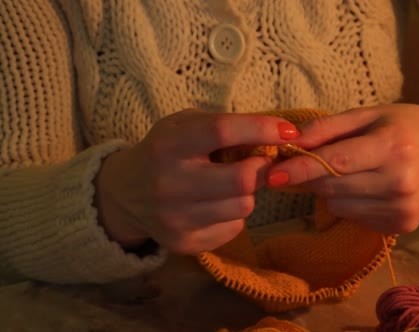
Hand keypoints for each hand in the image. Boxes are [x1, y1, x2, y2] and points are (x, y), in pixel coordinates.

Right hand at [93, 109, 299, 253]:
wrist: (124, 194)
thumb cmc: (164, 151)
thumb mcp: (183, 125)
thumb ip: (222, 126)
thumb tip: (275, 135)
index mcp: (168, 145)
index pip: (221, 132)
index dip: (260, 129)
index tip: (288, 130)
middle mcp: (168, 184)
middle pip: (241, 180)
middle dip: (260, 168)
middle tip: (259, 161)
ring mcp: (174, 218)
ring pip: (243, 206)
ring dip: (248, 192)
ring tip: (231, 183)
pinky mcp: (183, 243)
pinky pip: (233, 227)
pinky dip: (234, 214)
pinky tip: (216, 204)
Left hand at [267, 103, 418, 233]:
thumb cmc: (405, 126)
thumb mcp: (369, 114)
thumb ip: (328, 127)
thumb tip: (290, 142)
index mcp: (393, 147)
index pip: (337, 163)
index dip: (302, 169)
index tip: (273, 174)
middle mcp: (400, 182)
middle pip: (333, 187)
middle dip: (313, 176)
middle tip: (311, 161)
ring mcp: (403, 209)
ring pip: (339, 206)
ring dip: (332, 190)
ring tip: (353, 170)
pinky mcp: (402, 226)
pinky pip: (354, 217)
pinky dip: (350, 203)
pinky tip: (368, 186)